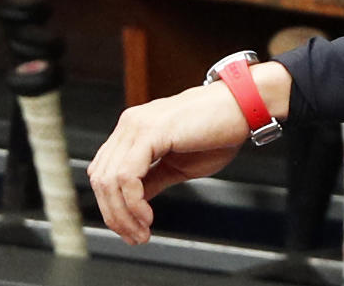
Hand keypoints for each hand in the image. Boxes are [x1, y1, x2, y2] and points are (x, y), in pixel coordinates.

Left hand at [87, 62, 291, 245]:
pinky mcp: (150, 131)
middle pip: (101, 179)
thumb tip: (134, 204)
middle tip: (135, 236)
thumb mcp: (178, 164)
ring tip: (142, 230)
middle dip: (115, 216)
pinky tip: (148, 215)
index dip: (112, 206)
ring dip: (123, 214)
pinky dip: (133, 203)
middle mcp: (130, 124)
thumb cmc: (219, 130)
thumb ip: (152, 180)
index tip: (131, 228)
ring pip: (109, 181)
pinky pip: (127, 176)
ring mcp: (137, 125)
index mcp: (134, 128)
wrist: (243, 107)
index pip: (104, 172)